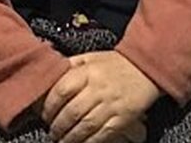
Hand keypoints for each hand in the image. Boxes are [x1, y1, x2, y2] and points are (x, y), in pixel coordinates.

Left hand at [41, 51, 160, 142]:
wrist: (146, 68)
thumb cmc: (115, 63)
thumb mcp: (90, 57)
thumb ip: (70, 66)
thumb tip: (49, 77)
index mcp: (88, 72)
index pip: (62, 91)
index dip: (50, 106)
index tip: (44, 115)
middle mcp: (98, 89)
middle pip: (72, 112)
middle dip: (58, 126)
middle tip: (52, 132)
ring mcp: (112, 105)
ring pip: (86, 126)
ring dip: (70, 137)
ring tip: (61, 142)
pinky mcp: (124, 118)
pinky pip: (104, 133)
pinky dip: (90, 141)